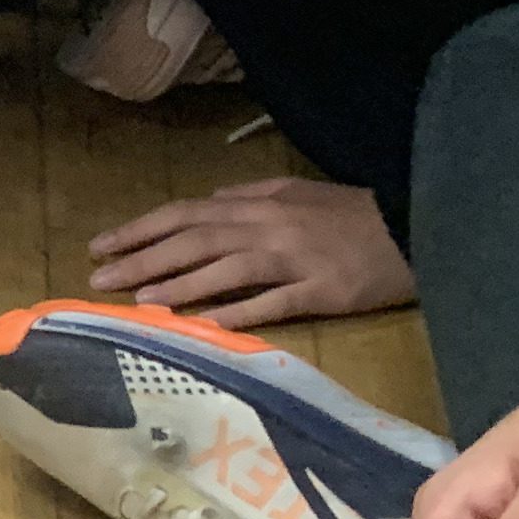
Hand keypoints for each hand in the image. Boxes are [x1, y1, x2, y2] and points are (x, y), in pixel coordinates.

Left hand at [85, 176, 411, 328]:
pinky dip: (236, 313)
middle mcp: (268, 228)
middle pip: (194, 242)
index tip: (101, 245)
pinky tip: (203, 326)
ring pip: (224, 271)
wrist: (418, 227)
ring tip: (137, 300)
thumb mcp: (298, 192)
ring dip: (178, 285)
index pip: (185, 215)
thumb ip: (249, 197)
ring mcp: (294, 260)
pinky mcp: (320, 291)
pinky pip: (271, 304)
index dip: (141, 229)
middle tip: (100, 278)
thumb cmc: (354, 213)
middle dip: (143, 259)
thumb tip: (207, 203)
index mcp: (258, 205)